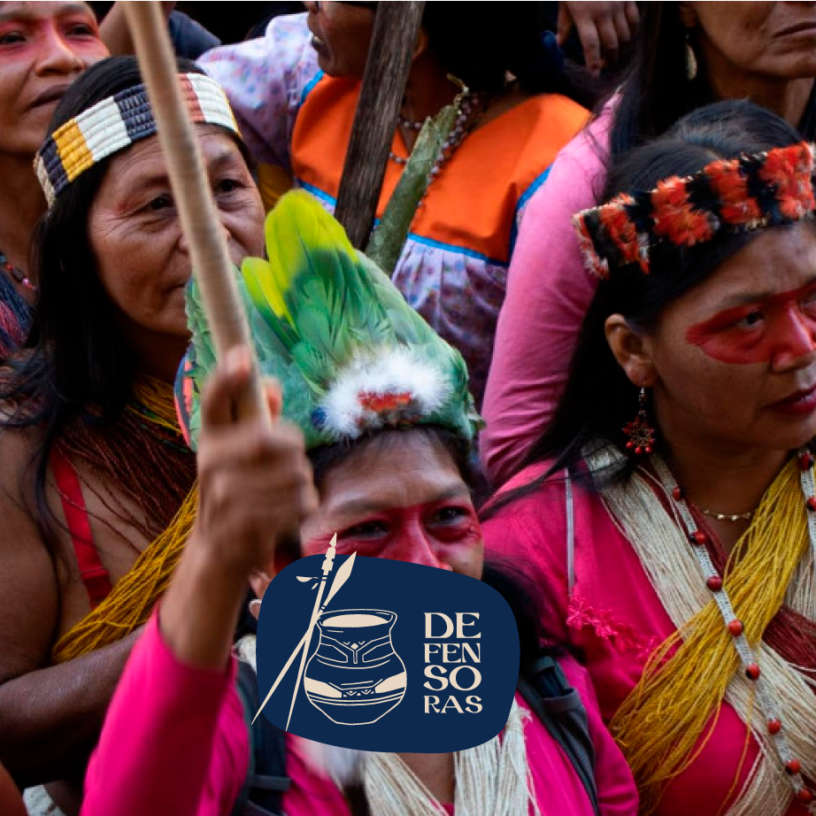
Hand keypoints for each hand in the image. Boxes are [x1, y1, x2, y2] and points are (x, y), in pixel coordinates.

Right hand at [194, 346, 317, 577]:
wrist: (220, 550)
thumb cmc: (239, 490)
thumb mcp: (239, 453)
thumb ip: (255, 417)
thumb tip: (271, 384)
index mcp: (211, 440)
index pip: (215, 401)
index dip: (227, 378)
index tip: (243, 355)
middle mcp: (210, 463)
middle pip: (272, 439)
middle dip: (294, 450)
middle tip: (294, 462)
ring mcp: (223, 497)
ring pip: (293, 474)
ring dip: (303, 482)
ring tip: (291, 491)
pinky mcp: (243, 526)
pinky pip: (297, 504)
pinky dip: (304, 506)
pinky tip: (290, 511)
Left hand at [557, 1, 638, 75]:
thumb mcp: (565, 2)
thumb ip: (564, 24)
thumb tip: (558, 44)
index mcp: (584, 14)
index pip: (591, 45)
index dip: (594, 63)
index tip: (595, 75)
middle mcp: (603, 12)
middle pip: (611, 44)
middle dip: (608, 59)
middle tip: (604, 65)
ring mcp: (618, 5)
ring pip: (624, 35)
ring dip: (620, 49)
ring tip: (614, 54)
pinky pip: (634, 21)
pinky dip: (631, 32)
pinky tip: (625, 37)